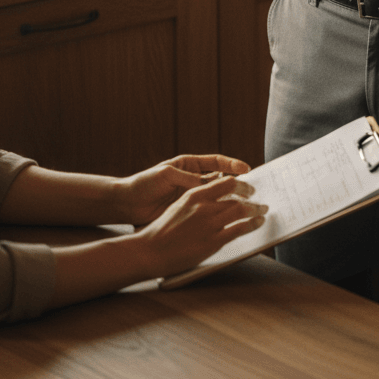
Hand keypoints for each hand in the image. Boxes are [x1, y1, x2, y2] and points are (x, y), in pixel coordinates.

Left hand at [120, 154, 254, 226]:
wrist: (127, 204)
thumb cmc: (144, 183)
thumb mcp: (167, 175)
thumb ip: (188, 179)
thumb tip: (209, 184)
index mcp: (190, 165)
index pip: (217, 162)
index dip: (232, 164)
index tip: (246, 169)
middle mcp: (194, 179)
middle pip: (221, 178)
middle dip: (237, 182)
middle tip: (251, 188)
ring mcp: (192, 195)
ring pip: (217, 196)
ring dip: (230, 199)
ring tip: (244, 203)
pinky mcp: (188, 211)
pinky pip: (207, 210)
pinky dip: (217, 212)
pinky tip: (227, 216)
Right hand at [135, 174, 267, 279]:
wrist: (149, 251)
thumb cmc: (162, 230)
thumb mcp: (179, 205)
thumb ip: (198, 199)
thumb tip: (218, 196)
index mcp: (195, 195)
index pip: (226, 182)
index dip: (241, 184)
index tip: (249, 187)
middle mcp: (204, 206)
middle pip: (237, 197)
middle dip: (253, 198)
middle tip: (260, 200)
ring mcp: (208, 224)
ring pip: (241, 211)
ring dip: (256, 211)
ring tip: (263, 211)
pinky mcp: (212, 242)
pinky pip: (238, 229)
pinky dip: (251, 225)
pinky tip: (257, 224)